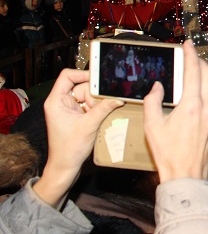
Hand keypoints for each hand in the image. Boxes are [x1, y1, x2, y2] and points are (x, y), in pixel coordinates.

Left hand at [33, 68, 123, 207]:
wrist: (66, 166)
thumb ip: (104, 108)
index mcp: (56, 101)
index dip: (83, 74)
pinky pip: (90, 104)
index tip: (99, 79)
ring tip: (97, 117)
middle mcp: (61, 102)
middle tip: (99, 107)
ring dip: (97, 104)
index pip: (68, 76)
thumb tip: (118, 97)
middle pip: (82, 86)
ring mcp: (69, 108)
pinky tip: (99, 118)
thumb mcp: (89, 125)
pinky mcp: (76, 115)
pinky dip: (97, 109)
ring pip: (89, 95)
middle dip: (94, 95)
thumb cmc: (69, 149)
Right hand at [144, 40, 207, 182]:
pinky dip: (205, 89)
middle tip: (189, 55)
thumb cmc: (168, 153)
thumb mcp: (152, 126)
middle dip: (199, 61)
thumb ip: (153, 101)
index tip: (188, 44)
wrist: (187, 175)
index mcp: (192, 105)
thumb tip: (158, 87)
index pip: (194, 70)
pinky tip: (195, 93)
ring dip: (203, 75)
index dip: (191, 54)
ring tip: (191, 73)